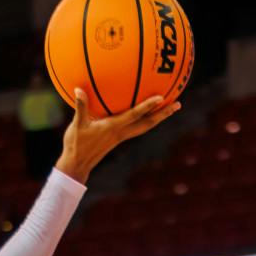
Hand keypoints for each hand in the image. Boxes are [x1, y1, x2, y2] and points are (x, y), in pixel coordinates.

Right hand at [56, 87, 181, 184]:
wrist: (77, 165)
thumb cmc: (76, 145)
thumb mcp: (76, 125)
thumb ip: (81, 106)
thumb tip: (78, 89)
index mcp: (114, 128)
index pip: (134, 115)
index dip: (148, 106)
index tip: (161, 97)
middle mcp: (122, 132)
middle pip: (148, 123)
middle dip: (164, 114)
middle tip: (178, 104)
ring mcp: (122, 136)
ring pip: (145, 126)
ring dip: (159, 117)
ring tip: (171, 107)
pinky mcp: (119, 138)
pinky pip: (137, 126)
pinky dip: (145, 118)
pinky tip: (146, 111)